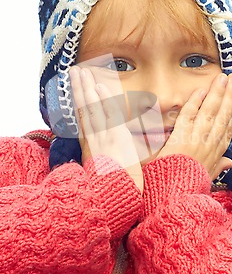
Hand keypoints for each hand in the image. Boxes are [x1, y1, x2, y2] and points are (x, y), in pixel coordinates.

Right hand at [69, 66, 142, 192]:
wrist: (115, 202)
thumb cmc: (113, 190)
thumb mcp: (104, 171)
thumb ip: (106, 157)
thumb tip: (108, 151)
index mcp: (90, 147)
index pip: (83, 119)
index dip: (78, 102)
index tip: (76, 88)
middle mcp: (93, 140)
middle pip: (83, 109)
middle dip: (79, 89)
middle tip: (74, 72)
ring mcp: (103, 138)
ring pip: (92, 108)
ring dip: (86, 88)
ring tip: (81, 72)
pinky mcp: (115, 140)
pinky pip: (107, 115)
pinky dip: (102, 101)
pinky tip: (98, 87)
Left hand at [158, 73, 231, 179]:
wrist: (173, 195)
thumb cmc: (188, 186)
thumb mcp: (208, 178)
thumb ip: (219, 167)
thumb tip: (231, 162)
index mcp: (216, 152)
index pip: (230, 126)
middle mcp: (210, 143)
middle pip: (223, 114)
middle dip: (230, 94)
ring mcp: (197, 138)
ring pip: (210, 111)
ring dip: (218, 93)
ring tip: (224, 77)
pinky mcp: (181, 137)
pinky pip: (189, 115)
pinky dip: (195, 102)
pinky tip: (202, 90)